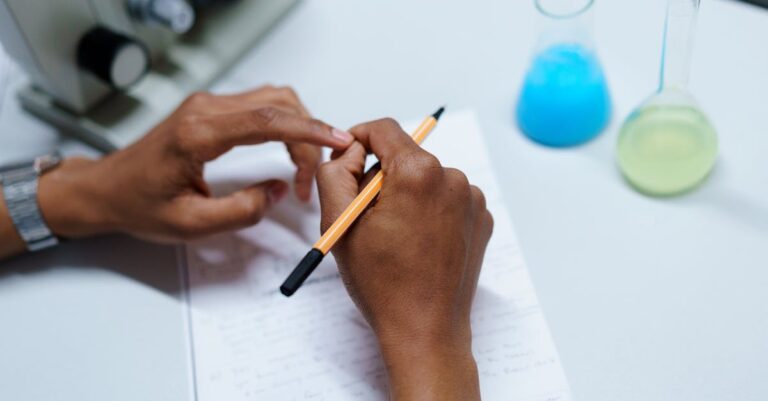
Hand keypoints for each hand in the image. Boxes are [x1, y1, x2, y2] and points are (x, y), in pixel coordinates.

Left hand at [36, 86, 353, 242]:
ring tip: (304, 167)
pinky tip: (289, 148)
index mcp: (198, 135)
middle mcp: (204, 110)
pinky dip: (284, 124)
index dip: (308, 131)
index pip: (267, 120)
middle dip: (307, 138)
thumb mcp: (191, 225)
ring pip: (273, 101)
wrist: (107, 189)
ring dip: (298, 129)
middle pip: (278, 106)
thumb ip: (240, 211)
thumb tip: (277, 190)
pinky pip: (260, 106)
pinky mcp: (211, 110)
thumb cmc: (140, 205)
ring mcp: (207, 105)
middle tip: (311, 179)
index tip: (337, 141)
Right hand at [316, 119, 493, 400]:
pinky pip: (447, 198)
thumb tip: (350, 150)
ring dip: (407, 195)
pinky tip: (419, 242)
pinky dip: (430, 210)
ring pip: (426, 178)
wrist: (425, 330)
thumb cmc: (382, 284)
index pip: (384, 130)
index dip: (359, 139)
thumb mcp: (340, 224)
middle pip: (406, 156)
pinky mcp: (482, 218)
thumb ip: (336, 172)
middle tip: (367, 215)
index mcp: (418, 173)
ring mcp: (472, 199)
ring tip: (396, 237)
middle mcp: (452, 178)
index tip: (349, 159)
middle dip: (382, 176)